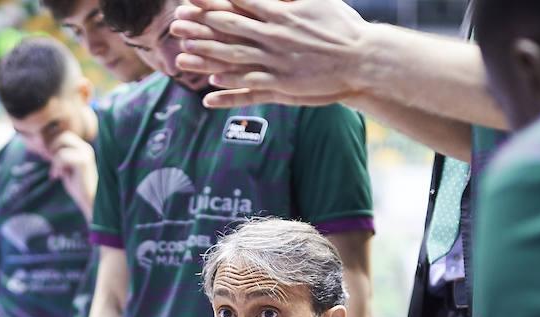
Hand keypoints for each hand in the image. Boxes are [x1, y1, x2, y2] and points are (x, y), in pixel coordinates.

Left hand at [47, 131, 97, 220]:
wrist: (90, 200)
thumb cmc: (77, 186)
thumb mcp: (63, 168)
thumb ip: (55, 156)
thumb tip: (39, 144)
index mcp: (81, 147)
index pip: (63, 135)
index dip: (52, 145)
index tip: (48, 160)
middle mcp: (85, 147)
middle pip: (63, 135)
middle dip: (52, 147)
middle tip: (49, 163)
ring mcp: (85, 153)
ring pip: (62, 141)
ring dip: (54, 157)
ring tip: (55, 171)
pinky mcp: (83, 161)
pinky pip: (62, 155)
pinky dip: (56, 166)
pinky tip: (57, 176)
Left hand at [170, 0, 368, 108]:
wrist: (362, 57)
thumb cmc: (342, 27)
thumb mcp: (317, 0)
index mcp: (280, 12)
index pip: (240, 2)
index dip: (214, 0)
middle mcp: (273, 35)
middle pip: (229, 28)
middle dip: (201, 25)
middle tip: (177, 22)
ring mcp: (276, 61)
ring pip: (233, 58)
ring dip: (205, 56)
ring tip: (182, 55)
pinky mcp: (282, 83)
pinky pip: (249, 86)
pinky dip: (229, 86)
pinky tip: (209, 86)